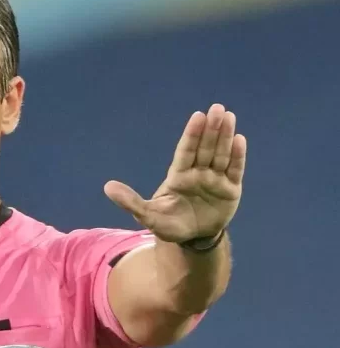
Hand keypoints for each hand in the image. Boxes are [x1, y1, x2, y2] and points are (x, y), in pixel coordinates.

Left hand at [104, 103, 246, 242]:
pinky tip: (239, 139)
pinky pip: (234, 170)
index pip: (186, 151)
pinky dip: (237, 156)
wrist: (192, 239)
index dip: (192, 134)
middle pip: (205, 148)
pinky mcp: (230, 190)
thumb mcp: (147, 215)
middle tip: (217, 108)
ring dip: (225, 136)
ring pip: (220, 155)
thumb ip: (130, 201)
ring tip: (229, 116)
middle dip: (211, 129)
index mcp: (179, 176)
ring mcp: (215, 180)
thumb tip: (106, 187)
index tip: (198, 116)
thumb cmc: (168, 224)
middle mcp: (198, 173)